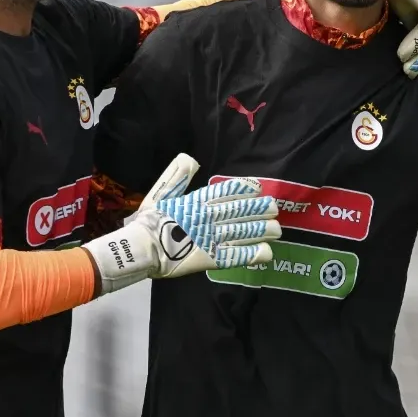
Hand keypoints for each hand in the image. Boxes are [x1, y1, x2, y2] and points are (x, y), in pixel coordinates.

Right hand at [83, 154, 280, 292]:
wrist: (141, 248)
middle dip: (259, 210)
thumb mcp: (160, 193)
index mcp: (197, 201)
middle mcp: (209, 217)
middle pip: (240, 212)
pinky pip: (236, 255)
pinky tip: (266, 252)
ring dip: (261, 230)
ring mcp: (212, 238)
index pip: (226, 191)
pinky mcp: (212, 258)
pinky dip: (252, 254)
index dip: (243, 189)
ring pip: (242, 232)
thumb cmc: (149, 221)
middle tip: (273, 209)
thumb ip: (176, 176)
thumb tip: (190, 158)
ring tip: (276, 230)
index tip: (258, 188)